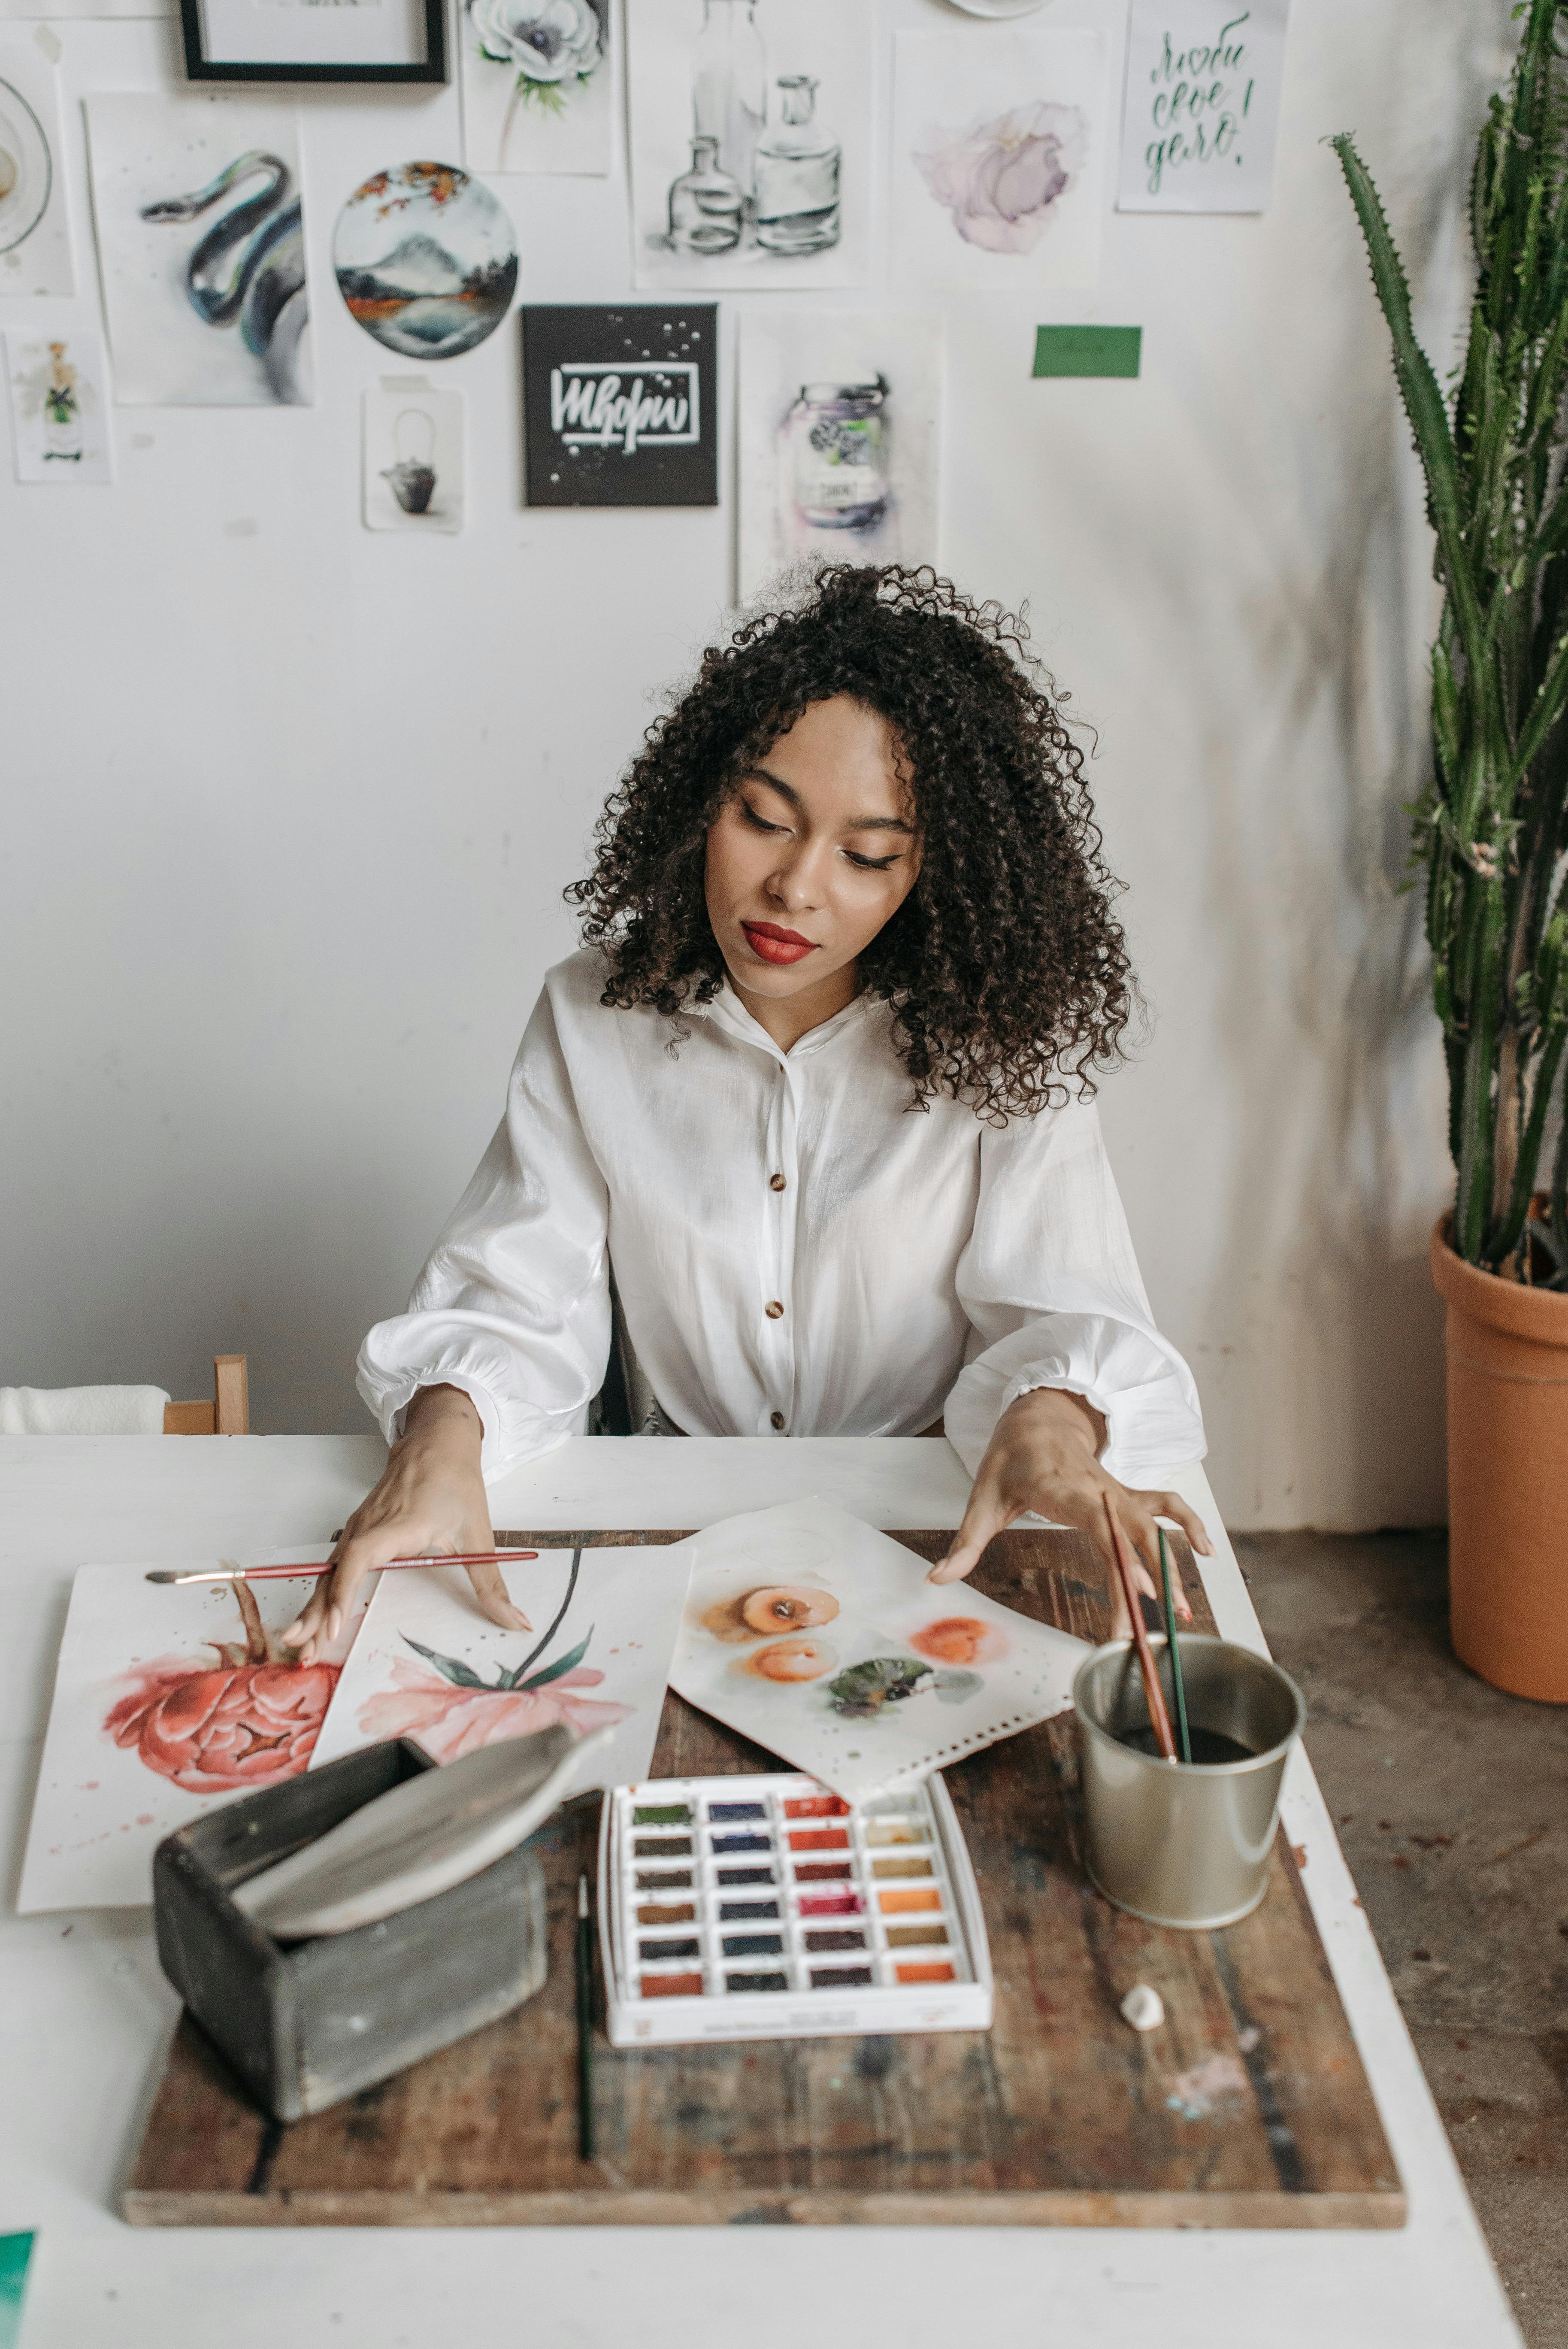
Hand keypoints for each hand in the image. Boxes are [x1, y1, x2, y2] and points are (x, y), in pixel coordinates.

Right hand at [283, 1385, 529, 1662]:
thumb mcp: (479, 1535)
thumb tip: (518, 1623)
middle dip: (315, 1612)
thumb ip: (492, 1585)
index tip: (335, 1623)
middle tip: (303, 1650)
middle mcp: (371, 1525)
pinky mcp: (358, 1531)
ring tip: (299, 1643)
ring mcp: (360, 1527)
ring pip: (329, 1571)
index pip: (360, 1557)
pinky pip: (334, 1565)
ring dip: (312, 1607)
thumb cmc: (456, 1482)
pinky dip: (321, 1592)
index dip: (344, 1591)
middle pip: (334, 1572)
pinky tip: (314, 1619)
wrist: (437, 1441)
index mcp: (400, 1524)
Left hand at [929, 1387, 1211, 1638]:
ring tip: (1183, 1608)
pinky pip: (1165, 1506)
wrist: (1039, 1414)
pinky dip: (1187, 1525)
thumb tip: (938, 1577)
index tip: (1134, 1596)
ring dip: (1173, 1562)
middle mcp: (1098, 1489)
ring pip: (1154, 1523)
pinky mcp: (1126, 1495)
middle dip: (1153, 1575)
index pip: (1099, 1524)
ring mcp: (1117, 1490)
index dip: (1121, 1559)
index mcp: (1062, 1488)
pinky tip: (1206, 1551)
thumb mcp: (982, 1495)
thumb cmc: (1010, 1457)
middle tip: (1163, 1621)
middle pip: (1134, 1531)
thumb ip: (965, 1541)